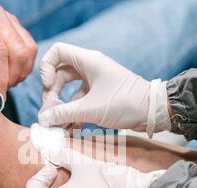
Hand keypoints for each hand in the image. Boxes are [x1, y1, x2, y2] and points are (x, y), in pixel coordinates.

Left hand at [0, 0, 37, 95]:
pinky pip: (29, 47)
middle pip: (18, 53)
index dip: (0, 79)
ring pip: (28, 50)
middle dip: (11, 78)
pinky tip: (9, 74)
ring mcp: (8, 18)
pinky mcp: (14, 24)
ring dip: (20, 72)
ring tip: (4, 84)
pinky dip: (24, 65)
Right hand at [38, 43, 170, 135]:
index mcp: (89, 61)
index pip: (58, 51)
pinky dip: (74, 112)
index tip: (48, 86)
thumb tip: (43, 119)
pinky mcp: (100, 95)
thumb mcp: (91, 109)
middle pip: (60, 74)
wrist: (153, 111)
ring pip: (69, 90)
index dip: (46, 67)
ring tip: (59, 125)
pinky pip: (80, 101)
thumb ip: (64, 113)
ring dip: (62, 107)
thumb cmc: (125, 103)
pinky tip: (73, 128)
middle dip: (52, 93)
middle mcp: (90, 68)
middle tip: (51, 111)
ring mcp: (95, 81)